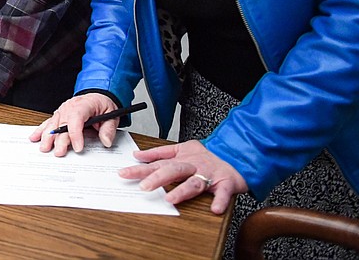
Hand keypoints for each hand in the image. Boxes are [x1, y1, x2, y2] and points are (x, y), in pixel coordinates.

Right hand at [30, 94, 119, 153]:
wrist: (98, 95)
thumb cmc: (102, 104)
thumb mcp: (112, 114)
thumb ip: (109, 129)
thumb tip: (106, 141)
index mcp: (84, 104)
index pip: (76, 118)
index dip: (76, 134)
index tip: (78, 147)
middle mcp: (70, 106)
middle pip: (62, 124)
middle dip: (59, 139)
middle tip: (59, 152)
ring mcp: (63, 110)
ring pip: (53, 123)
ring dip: (47, 136)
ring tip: (45, 147)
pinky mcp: (59, 114)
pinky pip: (48, 122)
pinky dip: (41, 130)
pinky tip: (35, 137)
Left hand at [121, 140, 247, 213]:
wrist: (235, 155)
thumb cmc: (206, 157)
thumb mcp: (181, 150)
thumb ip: (159, 153)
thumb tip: (138, 155)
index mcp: (181, 160)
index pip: (156, 164)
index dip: (139, 169)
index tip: (123, 173)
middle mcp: (192, 167)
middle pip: (173, 171)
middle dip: (157, 178)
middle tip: (143, 186)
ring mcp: (209, 175)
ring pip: (194, 182)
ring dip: (183, 190)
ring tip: (170, 199)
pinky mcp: (226, 183)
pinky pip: (224, 193)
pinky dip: (220, 201)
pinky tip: (215, 209)